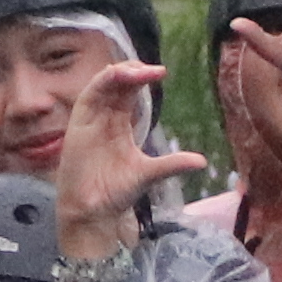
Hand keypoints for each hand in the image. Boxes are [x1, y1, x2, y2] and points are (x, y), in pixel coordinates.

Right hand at [48, 59, 219, 266]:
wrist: (94, 212)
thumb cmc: (116, 192)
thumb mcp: (150, 173)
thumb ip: (173, 164)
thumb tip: (202, 162)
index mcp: (119, 123)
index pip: (130, 91)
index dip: (143, 78)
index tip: (163, 73)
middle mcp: (104, 117)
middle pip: (117, 82)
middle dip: (134, 70)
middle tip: (155, 70)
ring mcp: (90, 119)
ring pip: (102, 84)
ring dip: (120, 73)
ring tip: (140, 70)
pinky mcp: (78, 125)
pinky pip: (88, 96)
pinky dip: (101, 83)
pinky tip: (116, 75)